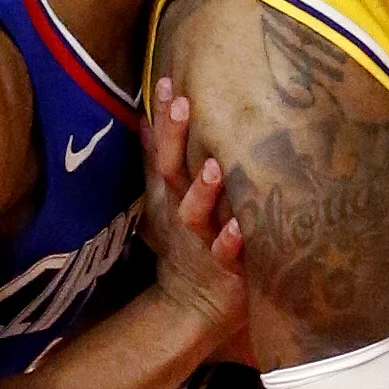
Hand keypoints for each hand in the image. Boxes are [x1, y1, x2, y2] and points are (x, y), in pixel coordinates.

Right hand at [142, 79, 251, 359]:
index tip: (168, 82)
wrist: (191, 307)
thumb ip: (160, 161)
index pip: (162, 148)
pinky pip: (226, 254)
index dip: (163, 117)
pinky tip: (241, 228)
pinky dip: (231, 242)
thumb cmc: (187, 244)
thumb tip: (148, 117)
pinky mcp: (223, 268)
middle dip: (174, 138)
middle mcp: (181, 212)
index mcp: (170, 194)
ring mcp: (200, 239)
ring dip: (202, 190)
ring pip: (195, 212)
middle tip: (184, 104)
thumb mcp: (167, 201)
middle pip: (172, 171)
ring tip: (213, 166)